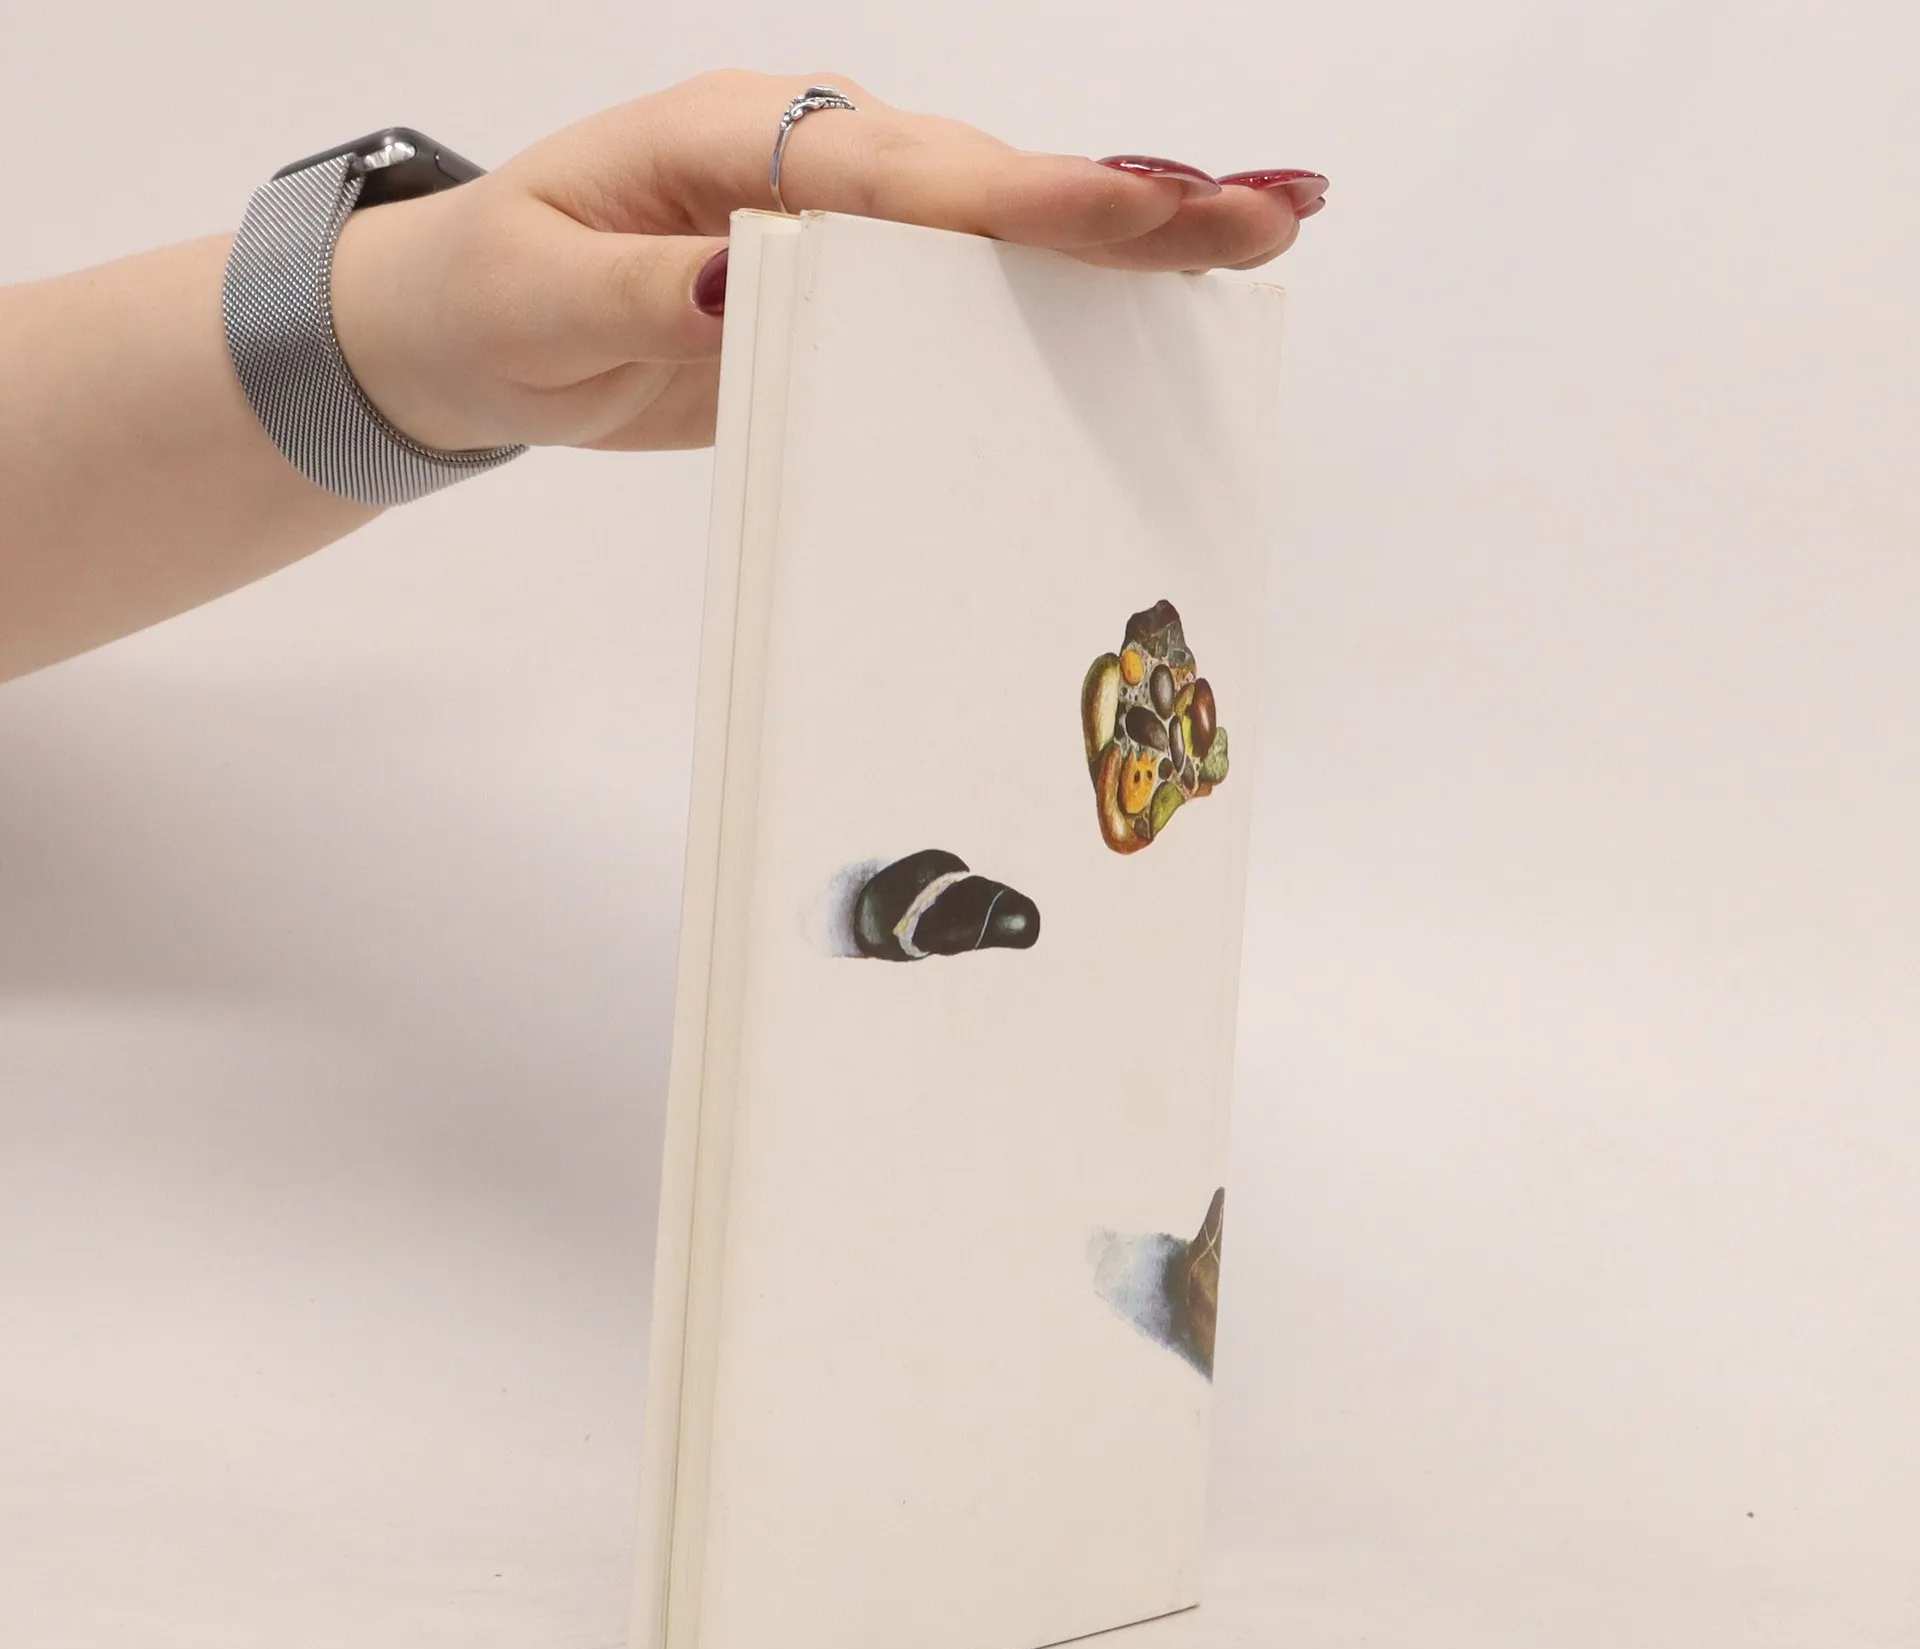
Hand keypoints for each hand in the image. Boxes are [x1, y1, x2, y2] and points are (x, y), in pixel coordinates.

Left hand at [329, 70, 1327, 456]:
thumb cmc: (497, 297)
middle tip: (1271, 210)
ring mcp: (845, 227)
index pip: (904, 175)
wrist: (476, 326)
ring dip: (1127, 237)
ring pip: (1001, 232)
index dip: (1029, 197)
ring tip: (1258, 236)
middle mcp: (813, 164)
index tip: (1142, 205)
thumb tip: (746, 282)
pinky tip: (1152, 307)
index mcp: (739, 141)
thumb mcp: (543, 296)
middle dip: (1130, 201)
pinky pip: (969, 297)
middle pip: (989, 187)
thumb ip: (647, 288)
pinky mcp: (856, 292)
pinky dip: (1063, 298)